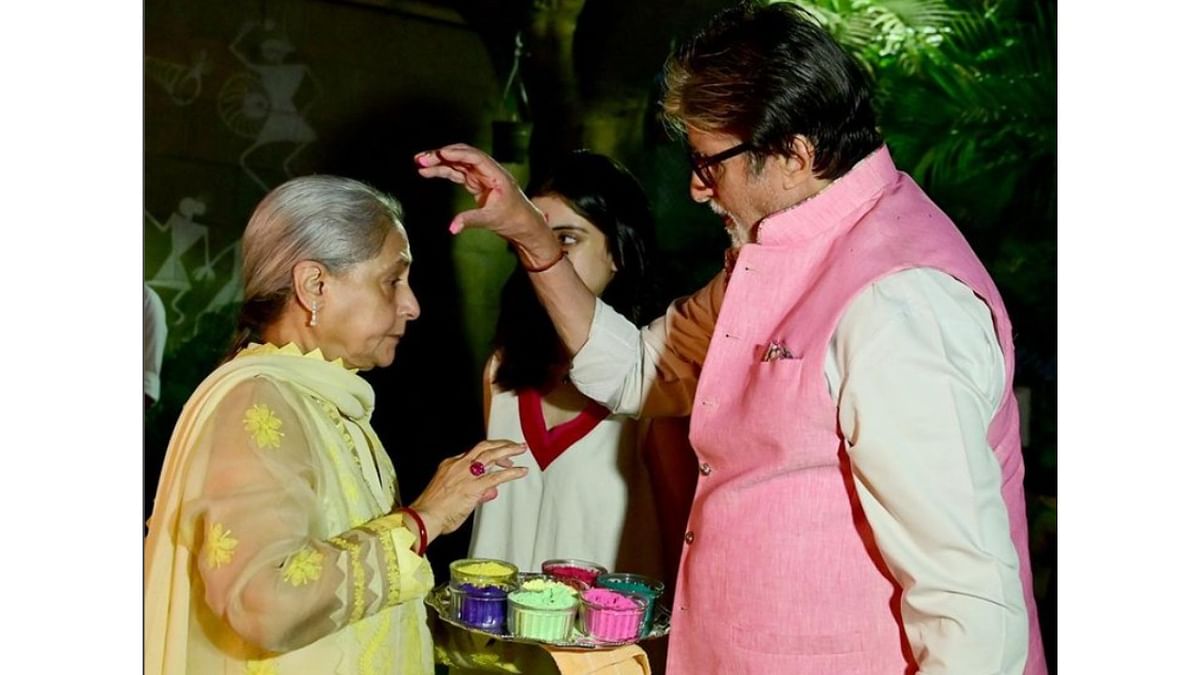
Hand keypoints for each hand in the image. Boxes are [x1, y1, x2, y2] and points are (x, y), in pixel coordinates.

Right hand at [408, 440, 528, 541]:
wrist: (424, 518)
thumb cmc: (433, 512)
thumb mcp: (453, 497)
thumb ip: (476, 494)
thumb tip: (491, 492)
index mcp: (449, 465)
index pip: (472, 454)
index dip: (488, 454)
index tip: (498, 458)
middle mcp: (458, 465)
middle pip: (483, 447)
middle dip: (501, 444)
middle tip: (514, 445)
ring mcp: (466, 474)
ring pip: (491, 454)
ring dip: (508, 450)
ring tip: (520, 449)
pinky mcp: (474, 486)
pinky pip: (497, 476)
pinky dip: (512, 473)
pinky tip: (521, 472)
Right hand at [414, 144, 561, 266]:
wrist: (522, 224)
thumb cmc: (513, 219)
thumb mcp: (491, 219)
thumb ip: (470, 220)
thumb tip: (452, 228)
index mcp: (496, 174)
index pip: (476, 158)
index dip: (458, 154)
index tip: (441, 153)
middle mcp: (488, 171)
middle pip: (463, 156)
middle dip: (442, 155)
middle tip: (422, 159)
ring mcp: (481, 176)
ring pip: (457, 163)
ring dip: (439, 162)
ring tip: (419, 163)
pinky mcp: (475, 183)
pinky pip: (457, 173)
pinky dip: (443, 171)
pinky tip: (427, 172)